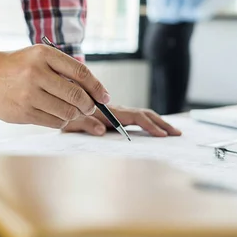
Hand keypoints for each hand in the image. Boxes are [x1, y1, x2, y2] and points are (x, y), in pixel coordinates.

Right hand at [0, 37, 110, 129]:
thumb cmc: (18, 66)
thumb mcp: (39, 57)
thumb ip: (64, 70)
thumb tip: (94, 91)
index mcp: (44, 55)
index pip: (81, 72)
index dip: (97, 87)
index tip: (105, 97)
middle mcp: (36, 73)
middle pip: (76, 95)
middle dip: (89, 105)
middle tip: (91, 107)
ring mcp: (29, 94)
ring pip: (67, 112)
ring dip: (76, 114)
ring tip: (74, 111)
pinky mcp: (23, 112)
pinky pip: (53, 122)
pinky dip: (62, 120)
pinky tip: (59, 115)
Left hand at [62, 105, 181, 136]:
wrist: (59, 102)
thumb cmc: (64, 115)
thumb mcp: (70, 123)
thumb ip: (83, 124)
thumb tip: (102, 131)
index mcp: (109, 112)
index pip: (135, 117)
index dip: (149, 125)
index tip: (161, 134)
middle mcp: (116, 110)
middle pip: (144, 114)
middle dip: (162, 123)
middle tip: (177, 133)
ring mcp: (117, 112)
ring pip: (142, 115)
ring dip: (158, 122)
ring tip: (173, 131)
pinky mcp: (115, 116)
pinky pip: (136, 118)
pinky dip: (150, 122)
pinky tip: (156, 128)